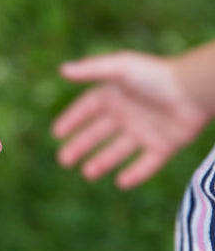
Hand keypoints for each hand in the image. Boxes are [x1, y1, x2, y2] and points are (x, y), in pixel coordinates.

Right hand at [52, 51, 208, 188]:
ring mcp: (145, 131)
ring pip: (118, 150)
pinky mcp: (164, 145)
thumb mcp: (119, 67)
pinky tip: (121, 182)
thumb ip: (91, 69)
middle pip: (98, 133)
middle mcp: (127, 114)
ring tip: (86, 174)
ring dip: (102, 162)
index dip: (71, 120)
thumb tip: (62, 69)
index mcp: (115, 94)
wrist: (194, 90)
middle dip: (80, 145)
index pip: (86, 109)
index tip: (56, 133)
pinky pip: (147, 164)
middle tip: (63, 160)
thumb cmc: (156, 74)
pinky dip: (135, 173)